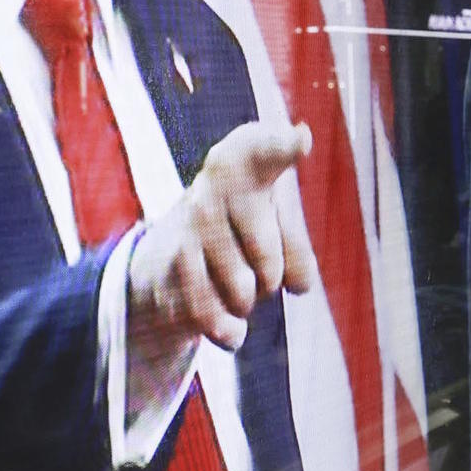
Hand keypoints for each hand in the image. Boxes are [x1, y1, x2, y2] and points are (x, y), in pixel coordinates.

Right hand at [128, 122, 318, 393]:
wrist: (172, 251)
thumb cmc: (246, 226)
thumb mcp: (279, 228)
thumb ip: (298, 255)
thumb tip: (299, 281)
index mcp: (243, 164)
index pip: (263, 150)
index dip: (282, 147)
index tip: (302, 140)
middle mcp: (211, 190)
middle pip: (271, 266)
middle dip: (271, 277)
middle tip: (254, 257)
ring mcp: (186, 228)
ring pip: (245, 293)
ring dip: (247, 301)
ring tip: (234, 278)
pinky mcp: (168, 268)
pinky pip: (213, 317)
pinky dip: (229, 330)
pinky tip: (228, 321)